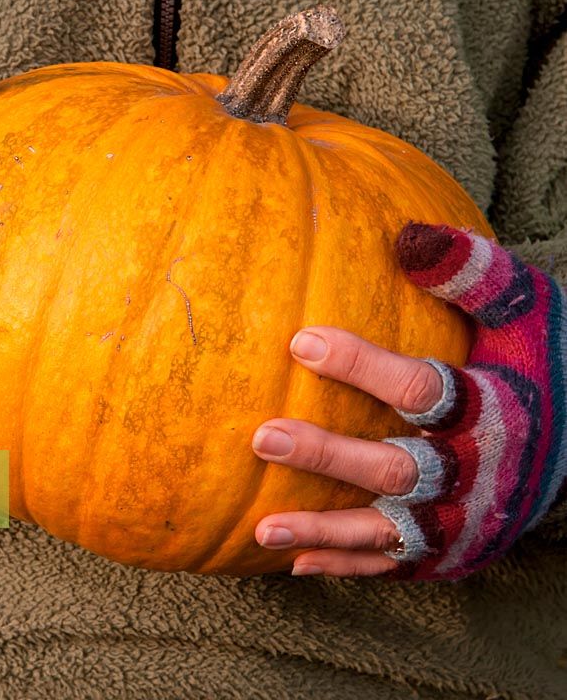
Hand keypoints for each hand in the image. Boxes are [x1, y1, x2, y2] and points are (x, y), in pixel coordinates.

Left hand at [252, 223, 566, 580]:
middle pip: (396, 470)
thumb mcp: (525, 313)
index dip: (362, 367)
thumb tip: (410, 237)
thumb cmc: (543, 366)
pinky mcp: (452, 549)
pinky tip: (295, 564)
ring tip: (264, 529)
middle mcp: (477, 474)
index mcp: (493, 411)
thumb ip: (474, 276)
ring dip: (324, 529)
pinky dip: (347, 565)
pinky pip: (394, 564)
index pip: (423, 390)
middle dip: (329, 457)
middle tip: (265, 438)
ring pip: (386, 529)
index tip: (301, 342)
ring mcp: (463, 521)